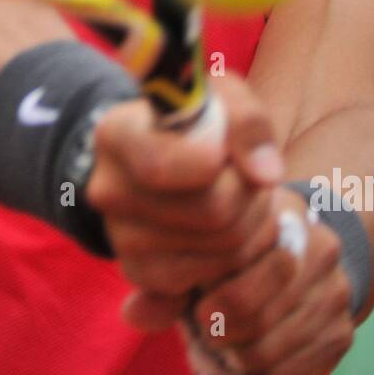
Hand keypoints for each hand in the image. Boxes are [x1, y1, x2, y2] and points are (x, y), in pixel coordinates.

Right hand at [87, 73, 295, 301]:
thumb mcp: (223, 99)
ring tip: (241, 197)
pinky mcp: (142, 273)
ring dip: (252, 222)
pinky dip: (236, 253)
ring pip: (224, 246)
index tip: (226, 150)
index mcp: (116, 135)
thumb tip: (265, 175)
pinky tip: (227, 227)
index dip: (214, 161)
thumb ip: (248, 122)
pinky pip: (213, 276)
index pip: (162, 166)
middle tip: (248, 175)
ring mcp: (121, 238)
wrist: (167, 158)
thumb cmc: (198, 122)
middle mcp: (108, 190)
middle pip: (213, 210)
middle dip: (251, 193)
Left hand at [129, 189, 355, 374]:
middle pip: (257, 312)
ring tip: (221, 348)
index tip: (198, 306)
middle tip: (206, 330)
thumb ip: (166, 280)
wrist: (308, 257)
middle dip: (220, 331)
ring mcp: (336, 293)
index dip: (212, 296)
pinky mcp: (343, 334)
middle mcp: (321, 248)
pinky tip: (244, 362)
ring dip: (235, 358)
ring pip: (270, 348)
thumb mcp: (208, 248)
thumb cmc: (240, 251)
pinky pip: (291, 371)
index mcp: (283, 215)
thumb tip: (132, 314)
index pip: (243, 263)